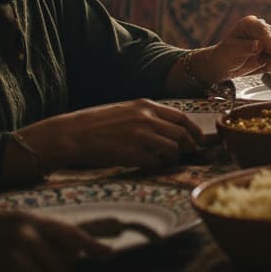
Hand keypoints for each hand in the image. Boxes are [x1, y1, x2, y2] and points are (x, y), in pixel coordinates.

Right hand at [0, 212, 109, 271]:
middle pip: (62, 265)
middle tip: (17, 267)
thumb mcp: (8, 227)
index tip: (110, 254)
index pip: (68, 232)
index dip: (92, 244)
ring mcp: (13, 259)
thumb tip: (89, 243)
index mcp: (24, 219)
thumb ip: (46, 233)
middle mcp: (22, 236)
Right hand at [19, 99, 204, 170]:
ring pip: (172, 149)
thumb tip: (171, 128)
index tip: (198, 139)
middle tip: (192, 153)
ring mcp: (140, 136)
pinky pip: (155, 162)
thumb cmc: (98, 123)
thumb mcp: (126, 110)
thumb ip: (148, 115)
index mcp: (146, 106)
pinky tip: (151, 164)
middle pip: (182, 134)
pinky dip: (158, 165)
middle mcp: (146, 119)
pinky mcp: (131, 154)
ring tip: (168, 160)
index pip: (182, 118)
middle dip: (190, 145)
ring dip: (174, 157)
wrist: (72, 134)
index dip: (194, 130)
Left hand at [202, 16, 270, 80]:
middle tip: (259, 62)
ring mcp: (270, 38)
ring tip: (262, 64)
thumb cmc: (226, 55)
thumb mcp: (232, 51)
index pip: (264, 29)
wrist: (226, 66)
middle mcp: (263, 28)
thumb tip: (259, 45)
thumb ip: (246, 47)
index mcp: (250, 23)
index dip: (269, 39)